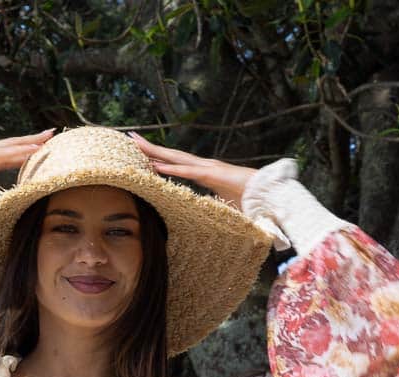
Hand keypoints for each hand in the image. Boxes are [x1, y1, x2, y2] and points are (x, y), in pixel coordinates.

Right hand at [0, 129, 55, 207]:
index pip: (7, 155)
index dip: (22, 152)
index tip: (38, 149)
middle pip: (13, 145)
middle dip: (31, 140)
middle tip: (50, 135)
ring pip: (11, 146)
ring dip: (30, 142)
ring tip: (48, 137)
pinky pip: (3, 154)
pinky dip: (19, 151)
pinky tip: (33, 150)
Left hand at [128, 132, 256, 207]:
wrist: (268, 196)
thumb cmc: (248, 202)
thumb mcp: (221, 206)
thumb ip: (210, 207)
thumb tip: (203, 217)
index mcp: (203, 173)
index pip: (176, 164)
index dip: (158, 159)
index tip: (141, 154)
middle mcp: (203, 167)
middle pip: (171, 156)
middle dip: (150, 147)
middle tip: (130, 137)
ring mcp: (208, 169)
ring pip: (176, 159)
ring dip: (155, 152)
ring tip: (136, 144)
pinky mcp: (213, 175)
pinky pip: (189, 172)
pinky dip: (172, 170)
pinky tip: (156, 166)